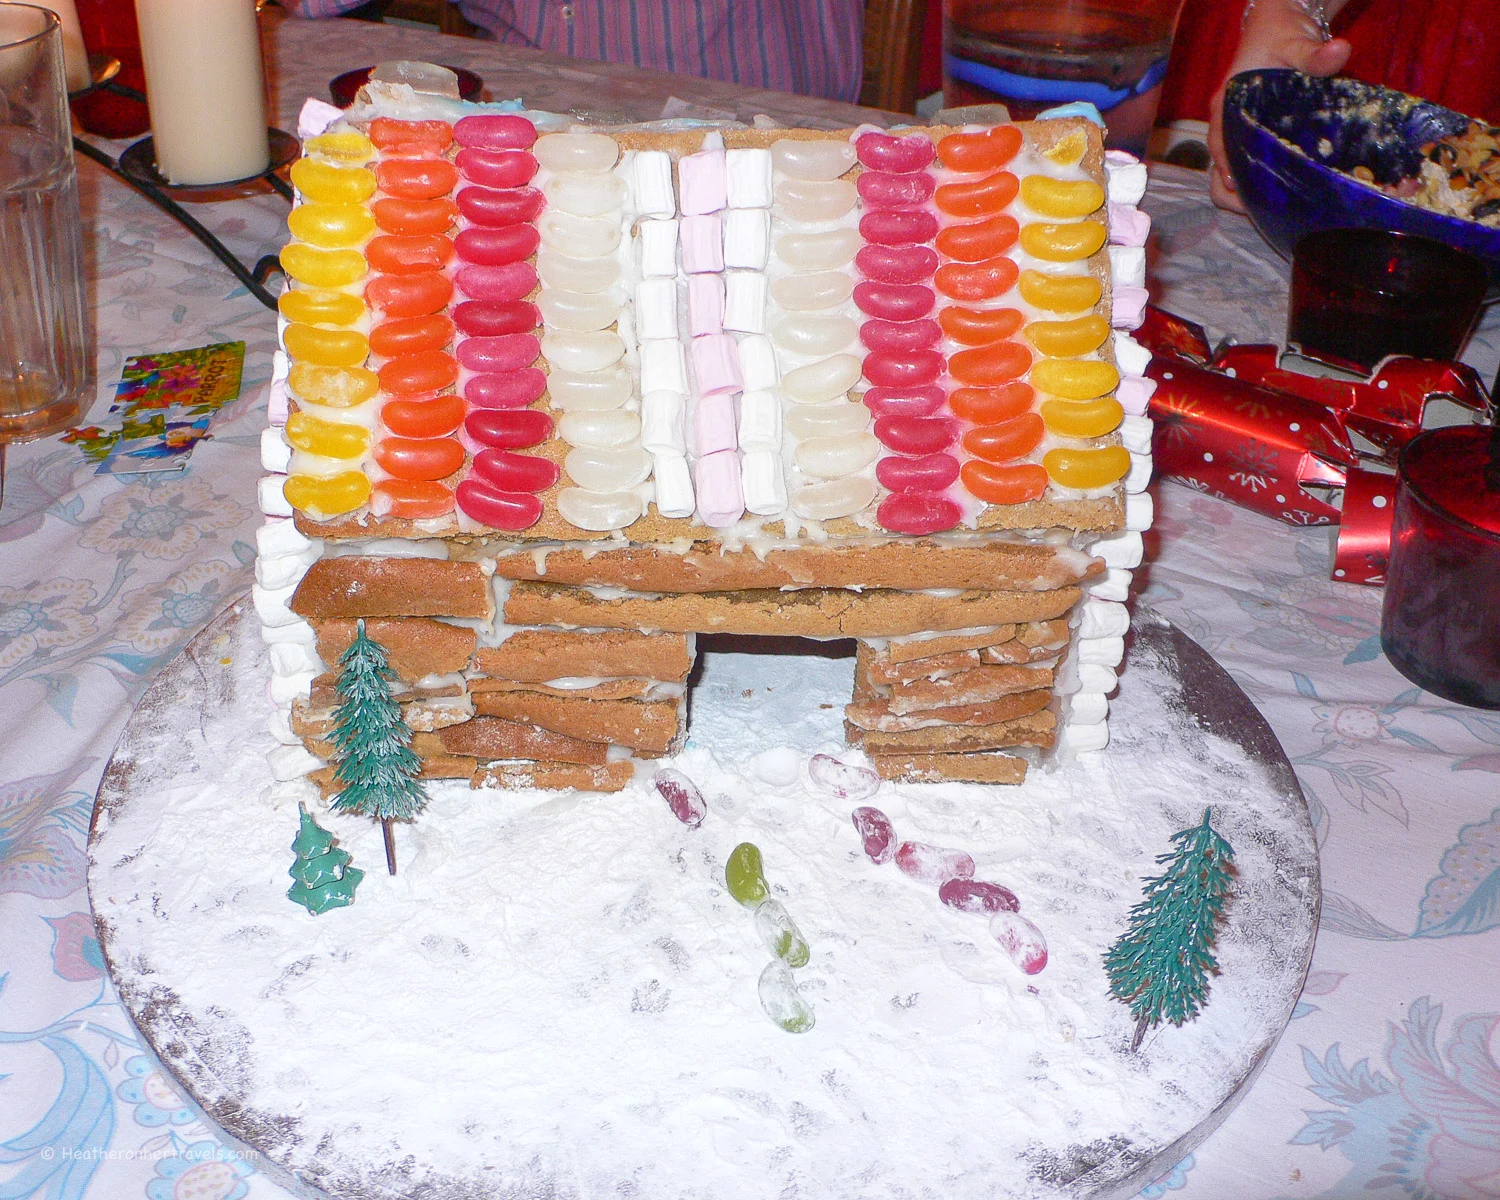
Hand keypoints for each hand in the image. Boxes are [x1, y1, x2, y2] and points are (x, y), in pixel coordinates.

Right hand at [1207, 0, 1352, 211]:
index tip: (1241, 187)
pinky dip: (1254, 182)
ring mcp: (1235, 132)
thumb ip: (1316, 53)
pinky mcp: (1248, 136)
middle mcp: (1225, 123)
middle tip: (1262, 206)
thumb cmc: (1281, 32)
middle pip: (1218, 169)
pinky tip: (1280, 190)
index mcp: (1226, 105)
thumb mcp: (1297, 41)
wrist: (1279, 21)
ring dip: (1244, 192)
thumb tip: (1340, 52)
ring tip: (1271, 206)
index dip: (1226, 169)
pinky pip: (1242, 167)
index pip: (1217, 145)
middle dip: (1234, 192)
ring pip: (1227, 174)